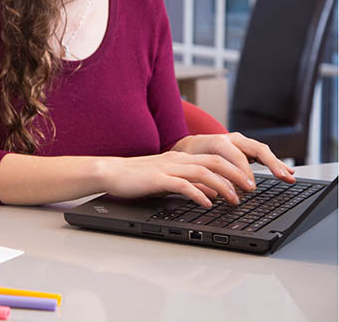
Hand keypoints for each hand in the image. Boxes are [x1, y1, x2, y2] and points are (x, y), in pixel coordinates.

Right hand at [101, 151, 264, 207]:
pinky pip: (183, 184)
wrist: (111, 172)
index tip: (248, 184)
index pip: (215, 158)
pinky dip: (198, 194)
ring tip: (234, 199)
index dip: (235, 170)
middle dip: (237, 175)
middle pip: (215, 161)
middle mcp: (178, 160)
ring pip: (203, 171)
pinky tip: (207, 204)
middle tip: (251, 189)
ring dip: (223, 186)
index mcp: (181, 158)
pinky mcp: (158, 178)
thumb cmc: (137, 178)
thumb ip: (190, 183)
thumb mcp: (168, 180)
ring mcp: (168, 168)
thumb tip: (212, 193)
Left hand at [171, 132, 295, 187]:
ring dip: (276, 163)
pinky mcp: (245, 147)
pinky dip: (274, 162)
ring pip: (261, 149)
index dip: (244, 172)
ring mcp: (239, 141)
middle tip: (282, 177)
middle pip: (255, 148)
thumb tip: (218, 194)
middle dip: (270, 163)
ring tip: (289, 176)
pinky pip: (262, 154)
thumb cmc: (191, 158)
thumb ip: (207, 177)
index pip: (236, 156)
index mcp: (217, 141)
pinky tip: (287, 172)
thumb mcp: (194, 167)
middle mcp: (231, 138)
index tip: (250, 189)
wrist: (189, 146)